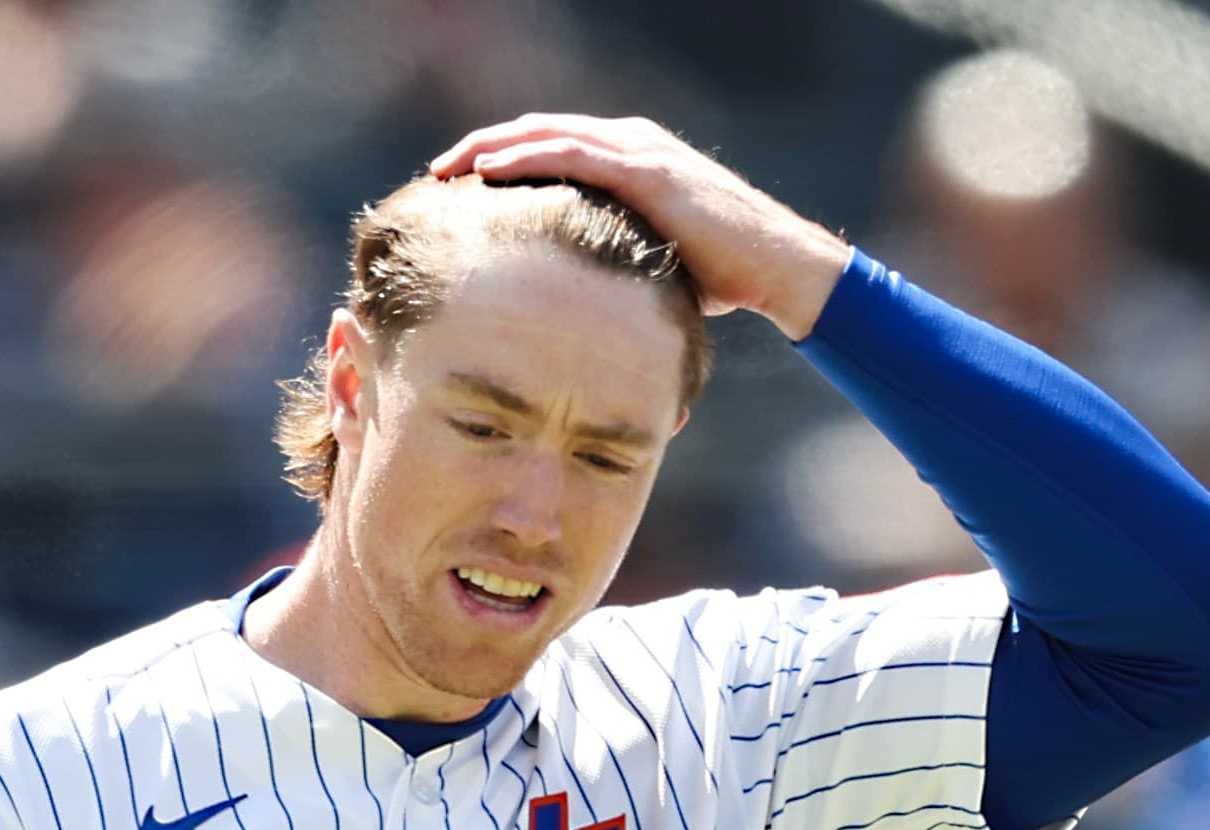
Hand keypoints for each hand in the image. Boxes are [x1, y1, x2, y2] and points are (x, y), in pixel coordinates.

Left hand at [428, 113, 852, 338]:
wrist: (774, 266)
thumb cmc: (719, 276)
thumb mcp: (650, 265)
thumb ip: (613, 267)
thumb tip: (580, 316)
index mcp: (627, 161)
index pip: (549, 149)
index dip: (501, 162)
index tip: (457, 188)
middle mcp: (629, 143)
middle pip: (537, 133)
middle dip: (481, 149)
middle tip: (435, 173)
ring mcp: (638, 151)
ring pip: (546, 135)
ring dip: (490, 148)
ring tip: (447, 169)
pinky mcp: (647, 170)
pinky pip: (572, 154)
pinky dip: (526, 157)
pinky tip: (487, 171)